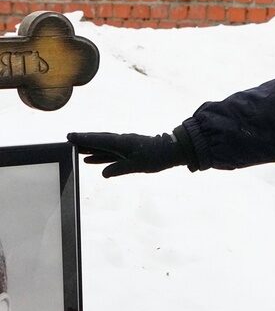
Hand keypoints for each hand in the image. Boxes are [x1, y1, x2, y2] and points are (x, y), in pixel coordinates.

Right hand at [67, 131, 186, 177]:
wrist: (169, 151)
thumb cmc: (155, 157)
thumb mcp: (137, 165)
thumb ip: (119, 169)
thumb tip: (104, 174)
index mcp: (121, 143)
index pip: (98, 140)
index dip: (84, 139)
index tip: (70, 137)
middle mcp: (120, 142)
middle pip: (98, 141)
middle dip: (83, 141)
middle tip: (68, 141)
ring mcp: (123, 146)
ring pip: (102, 147)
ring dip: (89, 148)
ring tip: (75, 150)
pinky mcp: (126, 152)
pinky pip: (109, 153)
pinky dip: (99, 156)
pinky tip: (90, 160)